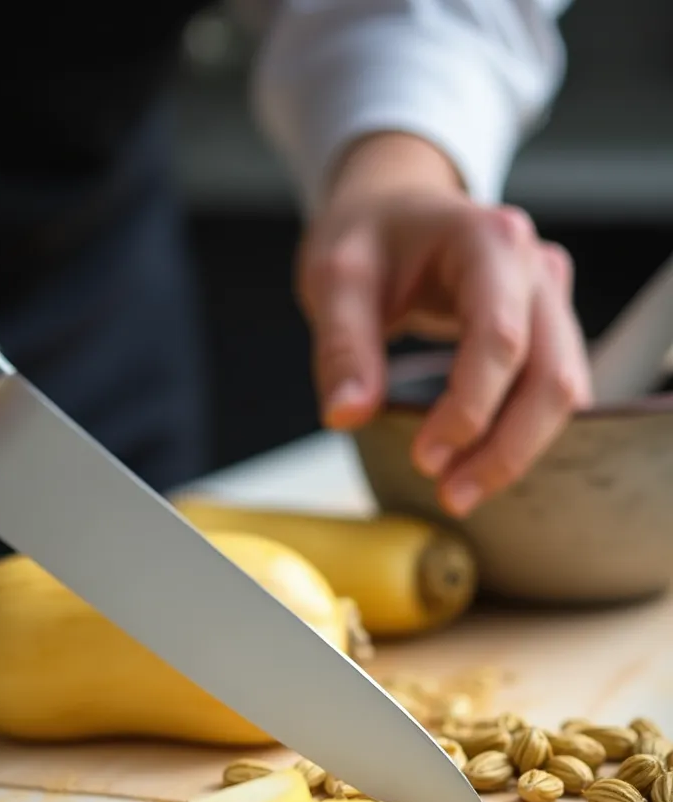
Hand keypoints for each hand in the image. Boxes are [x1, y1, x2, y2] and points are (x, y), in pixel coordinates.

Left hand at [299, 133, 591, 516]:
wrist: (394, 209)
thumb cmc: (370, 236)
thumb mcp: (335, 278)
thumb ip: (342, 347)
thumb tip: (346, 415)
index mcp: (489, 241)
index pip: (500, 338)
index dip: (469, 408)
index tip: (425, 458)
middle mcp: (537, 269)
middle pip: (551, 376)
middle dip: (505, 449)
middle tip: (450, 495)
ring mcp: (551, 300)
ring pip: (563, 393)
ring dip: (517, 452)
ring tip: (459, 491)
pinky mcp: (550, 332)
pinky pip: (551, 394)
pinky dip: (520, 437)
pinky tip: (476, 464)